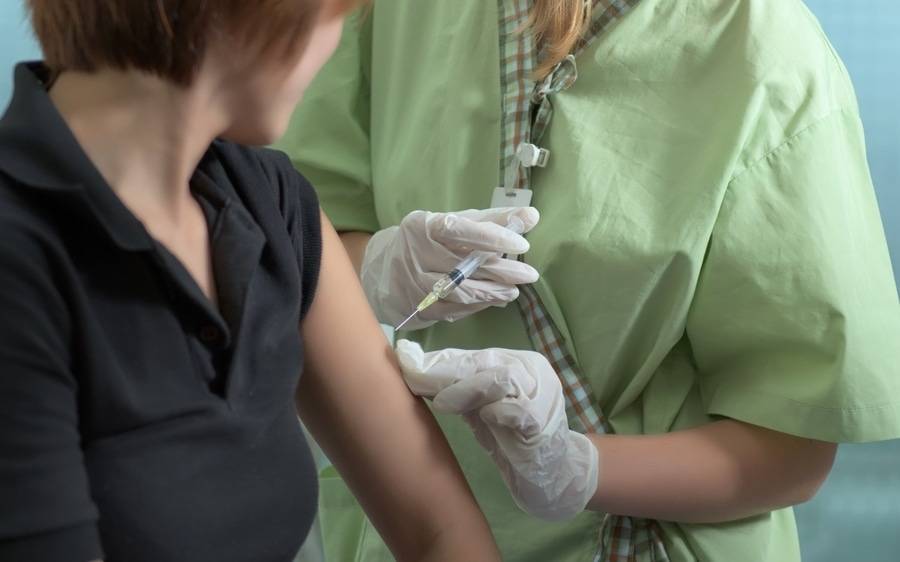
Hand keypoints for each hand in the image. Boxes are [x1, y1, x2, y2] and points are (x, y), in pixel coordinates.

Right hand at [360, 207, 539, 329]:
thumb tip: (532, 216)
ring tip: (514, 290)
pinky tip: (496, 299)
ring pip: (461, 292)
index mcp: (423, 227)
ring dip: (493, 292)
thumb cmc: (427, 241)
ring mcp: (415, 285)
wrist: (381, 270)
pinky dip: (479, 305)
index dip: (492, 237)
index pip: (461, 230)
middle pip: (464, 266)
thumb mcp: (452, 224)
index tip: (521, 244)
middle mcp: (415, 255)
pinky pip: (455, 309)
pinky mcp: (418, 308)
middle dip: (502, 271)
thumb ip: (491, 219)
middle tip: (529, 274)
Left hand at [395, 340, 598, 520]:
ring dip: (468, 388)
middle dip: (444, 370)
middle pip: (484, 364)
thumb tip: (416, 371)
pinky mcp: (545, 424)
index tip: (405, 359)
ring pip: (503, 379)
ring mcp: (543, 396)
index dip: (438, 360)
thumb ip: (459, 391)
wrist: (553, 473)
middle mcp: (533, 373)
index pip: (472, 357)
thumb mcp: (481, 409)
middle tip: (412, 376)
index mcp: (518, 363)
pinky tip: (485, 416)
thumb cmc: (513, 437)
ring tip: (441, 402)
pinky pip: (522, 412)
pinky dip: (501, 411)